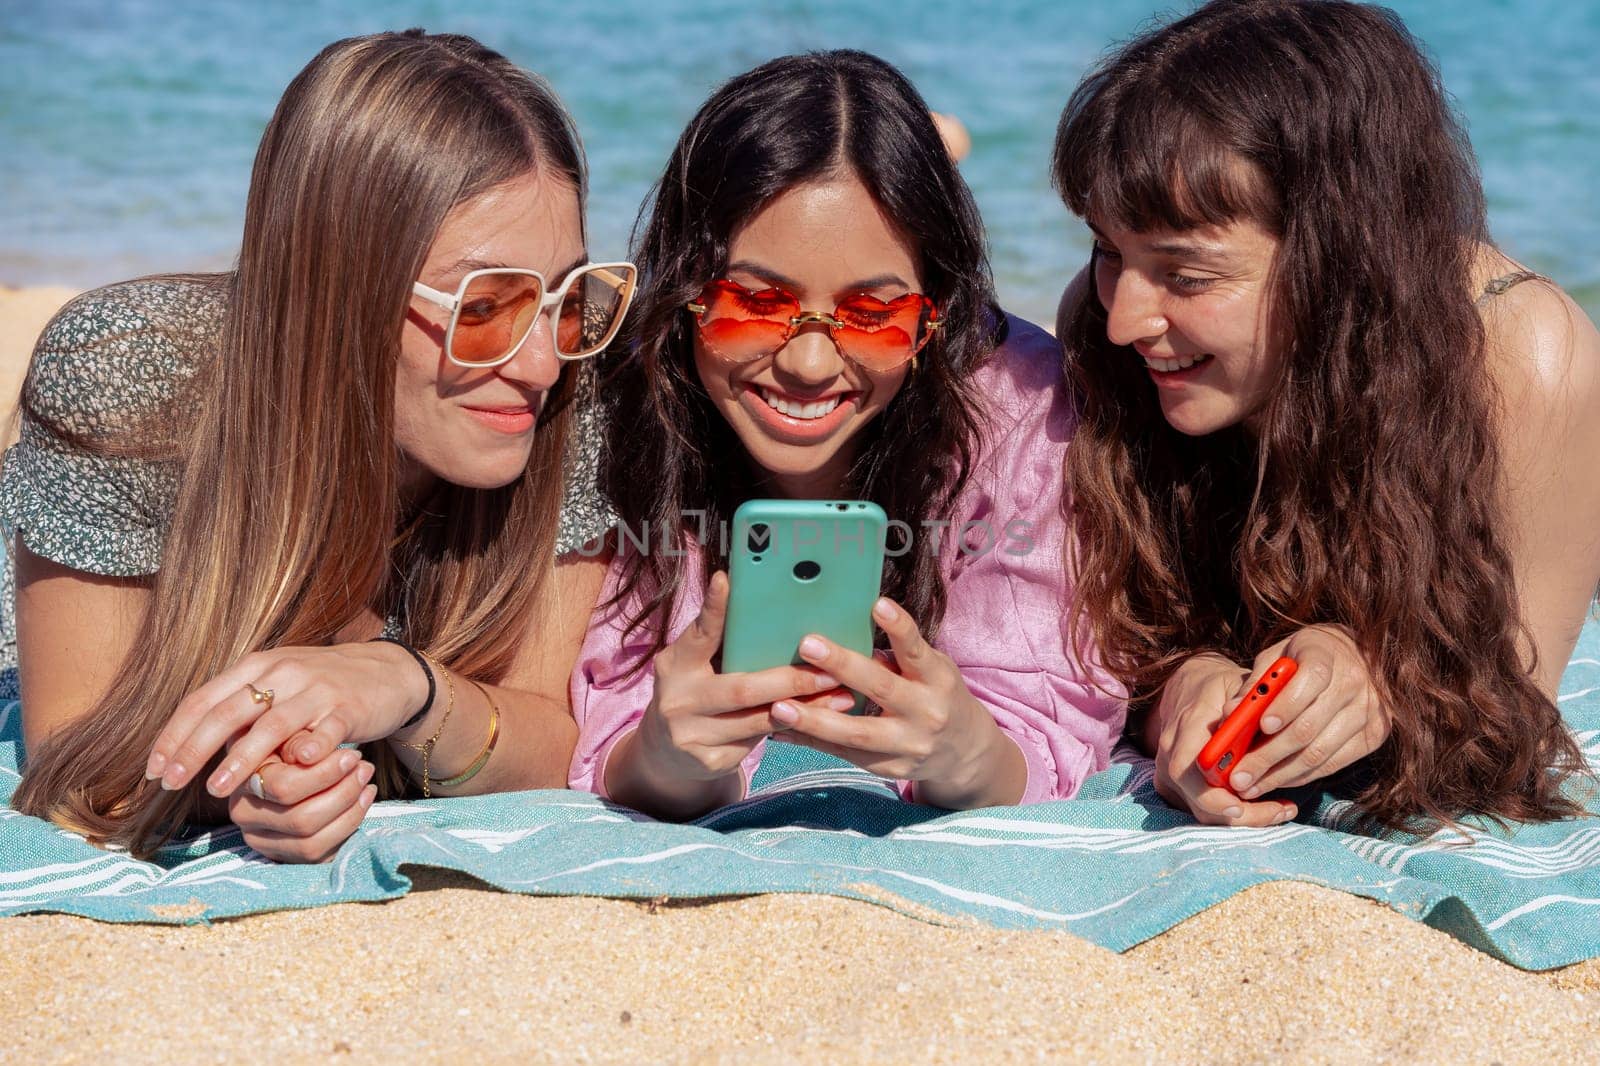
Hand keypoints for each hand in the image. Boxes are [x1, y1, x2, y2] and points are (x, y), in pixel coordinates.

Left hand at [145, 641, 429, 799]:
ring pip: (271, 726)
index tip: (155, 769)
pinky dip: (306, 753)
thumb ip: (240, 710)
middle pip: (228, 712)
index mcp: (258, 666)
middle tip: (172, 781)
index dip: (174, 735)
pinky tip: (292, 772)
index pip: (203, 699)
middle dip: (193, 749)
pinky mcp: (349, 708)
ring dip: (240, 759)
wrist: (387, 672)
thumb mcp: (277, 685)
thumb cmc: (321, 687)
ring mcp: (317, 690)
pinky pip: (323, 734)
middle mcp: (283, 673)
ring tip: (217, 788)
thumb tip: (192, 747)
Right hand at [226, 746, 377, 862]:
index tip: (352, 756)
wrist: (300, 760)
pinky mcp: (287, 856)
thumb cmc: (298, 743)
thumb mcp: (296, 733)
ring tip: (366, 781)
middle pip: (300, 818)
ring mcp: (264, 841)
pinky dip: (350, 823)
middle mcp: (245, 817)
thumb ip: (300, 741)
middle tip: (364, 768)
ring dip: (349, 810)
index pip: (282, 787)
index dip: (323, 773)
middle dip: (342, 792)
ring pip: (312, 841)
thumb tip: (309, 753)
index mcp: (240, 783)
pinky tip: (364, 798)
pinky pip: (322, 852)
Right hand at [623, 571, 840, 794]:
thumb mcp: (697, 666)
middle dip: (791, 679)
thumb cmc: (697, 693)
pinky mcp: (710, 761)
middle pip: (742, 688)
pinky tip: (821, 722)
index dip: (713, 608)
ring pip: (759, 720)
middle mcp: (678, 699)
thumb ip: (722, 643)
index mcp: (675, 665)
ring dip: (805, 707)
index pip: (698, 633)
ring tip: (841, 695)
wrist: (668, 752)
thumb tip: (769, 606)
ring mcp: (691, 734)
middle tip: (830, 670)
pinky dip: (792, 727)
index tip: (726, 580)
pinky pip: (760, 742)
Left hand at [773, 597, 1024, 808]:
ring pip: (857, 733)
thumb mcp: (931, 671)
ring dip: (816, 720)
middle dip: (843, 666)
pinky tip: (781, 730)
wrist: (964, 752)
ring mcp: (907, 745)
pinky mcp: (889, 769)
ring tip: (780, 707)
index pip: (917, 651)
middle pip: (882, 689)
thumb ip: (898, 657)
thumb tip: (848, 633)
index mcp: (937, 680)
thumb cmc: (938, 695)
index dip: (899, 628)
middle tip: (807, 644)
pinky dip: (812, 742)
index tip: (878, 605)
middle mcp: (926, 713)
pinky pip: (845, 755)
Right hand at [1152, 652, 1296, 826]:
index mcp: (1186, 726)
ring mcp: (1167, 771)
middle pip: (1197, 799)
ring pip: (1199, 810)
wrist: (1188, 686)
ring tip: (1280, 809)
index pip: (1189, 769)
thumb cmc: (1218, 686)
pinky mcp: (1173, 784)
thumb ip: (1246, 703)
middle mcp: (1170, 752)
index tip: (1242, 806)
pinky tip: (1261, 805)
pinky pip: (1199, 808)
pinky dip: (1230, 815)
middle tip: (1281, 811)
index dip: (1212, 795)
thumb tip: (1257, 718)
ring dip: (1241, 818)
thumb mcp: (1236, 683)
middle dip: (1240, 815)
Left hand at [1223, 625, 1391, 799]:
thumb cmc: (1305, 655)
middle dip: (1268, 756)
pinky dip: (1302, 776)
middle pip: (1308, 727)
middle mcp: (1352, 683)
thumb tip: (1231, 713)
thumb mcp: (1278, 655)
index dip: (1286, 705)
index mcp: (1325, 655)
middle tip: (1239, 776)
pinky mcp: (1374, 735)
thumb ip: (1256, 682)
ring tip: (1252, 787)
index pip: (1310, 680)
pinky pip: (1333, 763)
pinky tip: (1278, 780)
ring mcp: (1368, 712)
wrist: (1358, 655)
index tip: (1261, 726)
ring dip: (1281, 775)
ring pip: (1319, 753)